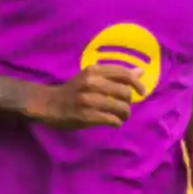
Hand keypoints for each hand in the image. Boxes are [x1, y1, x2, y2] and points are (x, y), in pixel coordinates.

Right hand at [28, 64, 145, 128]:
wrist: (50, 104)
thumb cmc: (74, 90)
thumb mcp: (92, 77)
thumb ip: (115, 74)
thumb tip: (140, 71)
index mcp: (94, 70)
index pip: (122, 73)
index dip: (136, 83)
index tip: (142, 92)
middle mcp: (91, 83)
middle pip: (124, 92)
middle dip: (129, 103)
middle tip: (124, 108)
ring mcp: (88, 100)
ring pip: (120, 107)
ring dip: (124, 114)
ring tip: (121, 117)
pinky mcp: (86, 116)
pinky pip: (111, 120)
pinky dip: (116, 122)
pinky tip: (114, 123)